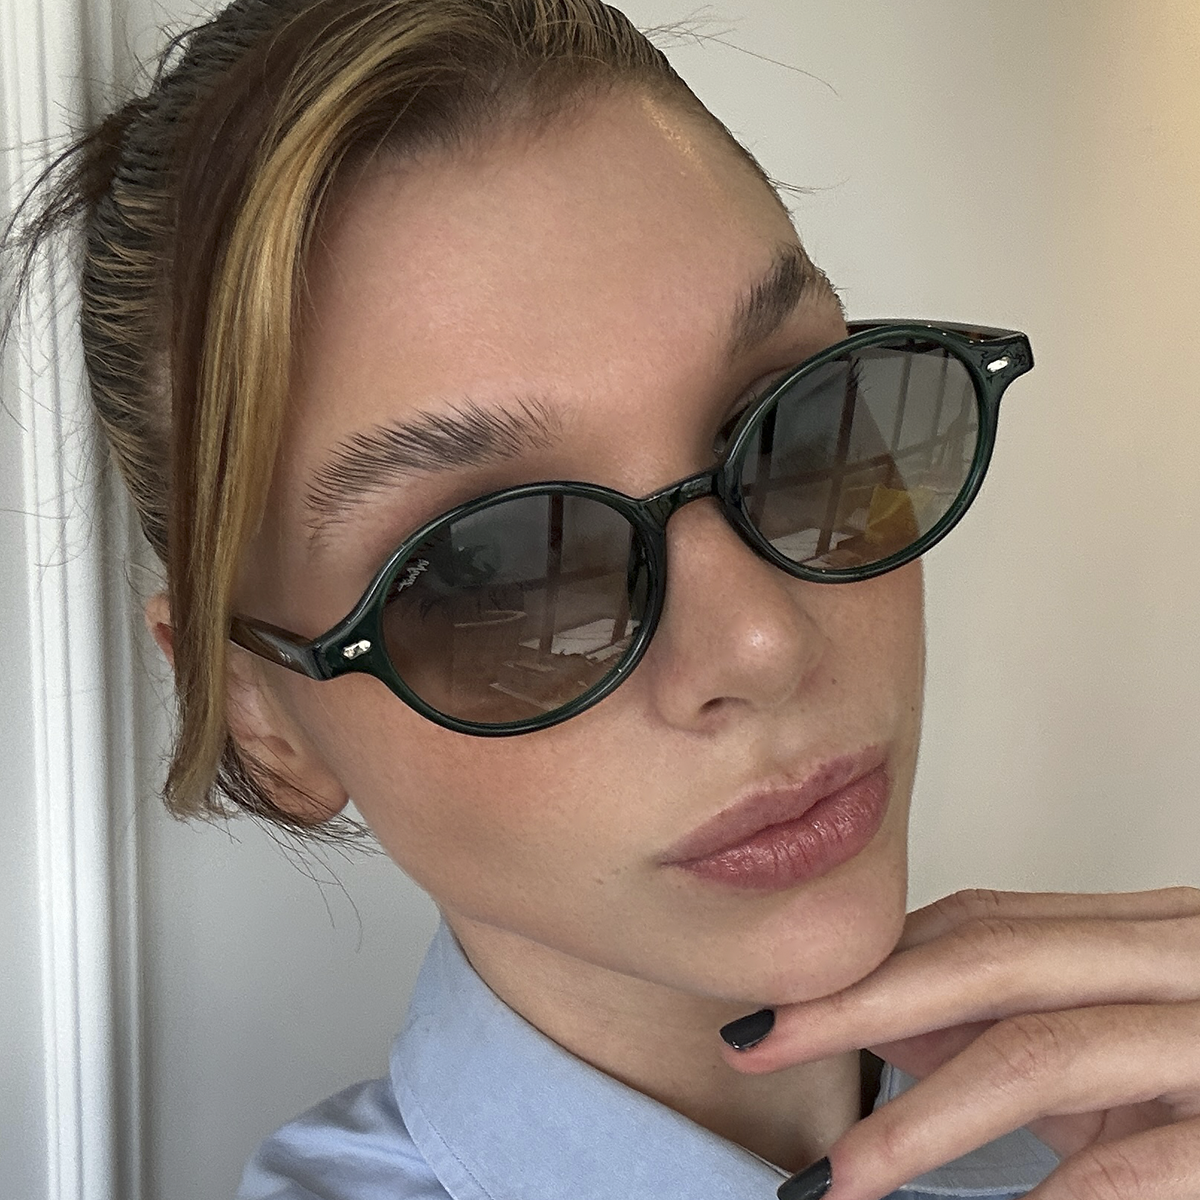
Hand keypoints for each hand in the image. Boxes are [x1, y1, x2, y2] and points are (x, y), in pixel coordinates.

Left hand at [721, 888, 1199, 1199]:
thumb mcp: (1126, 1034)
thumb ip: (1020, 1015)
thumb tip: (885, 1018)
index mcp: (1147, 931)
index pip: (983, 922)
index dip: (875, 959)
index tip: (785, 1003)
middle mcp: (1186, 961)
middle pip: (990, 962)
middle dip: (860, 1003)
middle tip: (761, 1043)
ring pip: (1042, 1054)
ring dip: (924, 1123)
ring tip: (840, 1182)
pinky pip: (1137, 1170)